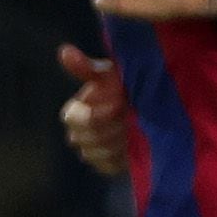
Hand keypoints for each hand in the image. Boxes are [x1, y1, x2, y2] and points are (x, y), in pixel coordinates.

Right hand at [56, 44, 129, 177]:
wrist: (152, 109)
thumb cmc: (128, 88)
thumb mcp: (110, 75)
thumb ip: (87, 67)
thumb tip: (64, 50)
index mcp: (77, 110)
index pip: (71, 118)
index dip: (93, 115)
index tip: (118, 105)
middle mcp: (80, 132)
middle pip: (82, 138)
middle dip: (109, 127)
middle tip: (131, 115)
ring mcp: (92, 150)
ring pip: (93, 153)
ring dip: (116, 141)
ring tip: (134, 128)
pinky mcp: (106, 165)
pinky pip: (105, 166)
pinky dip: (119, 157)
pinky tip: (132, 143)